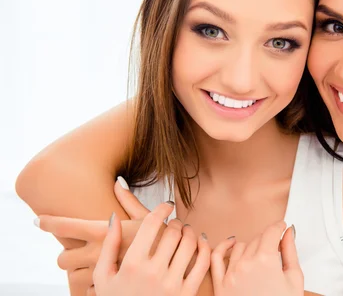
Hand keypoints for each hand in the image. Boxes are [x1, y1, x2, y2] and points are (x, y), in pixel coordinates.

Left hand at [36, 177, 154, 288]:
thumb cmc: (164, 239)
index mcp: (104, 232)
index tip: (39, 220)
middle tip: (78, 251)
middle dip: (68, 254)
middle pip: (62, 257)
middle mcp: (97, 253)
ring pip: (72, 277)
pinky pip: (88, 291)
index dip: (50, 222)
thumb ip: (127, 201)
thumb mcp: (146, 218)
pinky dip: (93, 286)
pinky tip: (105, 280)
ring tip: (94, 267)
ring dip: (80, 272)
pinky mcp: (107, 289)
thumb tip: (117, 182)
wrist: (178, 265)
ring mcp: (101, 274)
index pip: (66, 226)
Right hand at [93, 202, 209, 295]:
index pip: (152, 224)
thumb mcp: (104, 276)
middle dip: (176, 223)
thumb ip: (109, 246)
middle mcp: (153, 273)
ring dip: (191, 233)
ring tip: (187, 232)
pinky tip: (200, 243)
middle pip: (173, 232)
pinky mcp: (186, 294)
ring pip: (190, 244)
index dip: (161, 209)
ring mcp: (171, 284)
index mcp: (131, 264)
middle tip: (175, 223)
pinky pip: (202, 263)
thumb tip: (114, 217)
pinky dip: (204, 248)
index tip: (166, 206)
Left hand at [211, 221, 303, 295]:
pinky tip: (230, 243)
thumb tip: (289, 232)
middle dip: (268, 240)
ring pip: (239, 246)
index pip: (271, 232)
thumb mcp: (294, 279)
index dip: (278, 226)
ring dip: (250, 246)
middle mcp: (245, 264)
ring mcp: (230, 274)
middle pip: (257, 239)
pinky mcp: (220, 285)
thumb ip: (290, 251)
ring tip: (259, 254)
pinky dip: (222, 247)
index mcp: (265, 261)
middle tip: (276, 247)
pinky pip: (216, 258)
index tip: (281, 227)